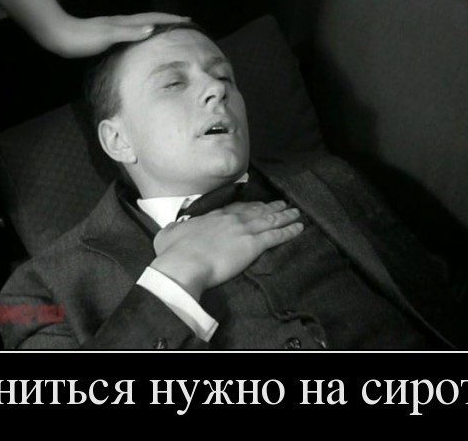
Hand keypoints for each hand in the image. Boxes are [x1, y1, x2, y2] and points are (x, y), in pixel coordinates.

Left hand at [47, 12, 191, 57]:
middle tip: (183, 23)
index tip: (188, 19)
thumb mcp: (107, 35)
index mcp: (124, 22)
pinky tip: (141, 42)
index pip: (153, 17)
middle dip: (167, 20)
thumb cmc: (82, 38)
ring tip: (168, 31)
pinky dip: (143, 35)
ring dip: (156, 26)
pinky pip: (132, 33)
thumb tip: (153, 28)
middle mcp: (121, 23)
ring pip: (141, 25)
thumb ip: (129, 32)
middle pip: (149, 18)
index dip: (170, 18)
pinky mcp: (107, 36)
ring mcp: (114, 28)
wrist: (59, 36)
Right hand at [150, 200, 303, 299]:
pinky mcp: (254, 245)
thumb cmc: (174, 252)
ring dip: (285, 215)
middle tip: (283, 204)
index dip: (249, 206)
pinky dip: (289, 231)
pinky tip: (299, 228)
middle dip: (271, 207)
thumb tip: (173, 227)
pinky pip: (277, 235)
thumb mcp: (168, 234)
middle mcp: (232, 219)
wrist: (184, 263)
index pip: (236, 208)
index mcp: (213, 216)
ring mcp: (244, 230)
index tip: (257, 205)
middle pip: (257, 210)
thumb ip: (174, 228)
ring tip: (296, 213)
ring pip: (271, 219)